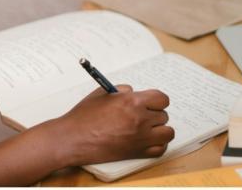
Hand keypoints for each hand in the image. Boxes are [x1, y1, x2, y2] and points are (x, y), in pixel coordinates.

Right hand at [52, 85, 174, 166]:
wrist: (74, 138)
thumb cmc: (84, 116)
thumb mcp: (102, 93)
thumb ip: (122, 90)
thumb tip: (133, 92)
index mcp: (132, 102)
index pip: (162, 99)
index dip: (156, 100)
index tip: (151, 102)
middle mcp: (140, 119)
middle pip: (163, 115)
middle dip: (154, 113)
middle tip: (142, 115)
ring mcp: (140, 138)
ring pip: (167, 132)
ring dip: (160, 129)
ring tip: (148, 128)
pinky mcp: (137, 152)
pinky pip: (160, 149)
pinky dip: (158, 144)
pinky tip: (148, 140)